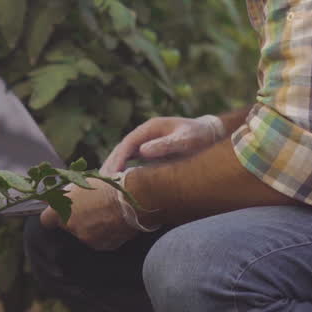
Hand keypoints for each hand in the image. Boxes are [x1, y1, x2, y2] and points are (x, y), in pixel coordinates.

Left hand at [40, 177, 136, 250]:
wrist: (131, 199)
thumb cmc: (106, 186)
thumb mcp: (80, 182)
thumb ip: (66, 194)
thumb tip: (55, 197)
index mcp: (61, 211)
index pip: (46, 220)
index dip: (53, 215)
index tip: (59, 210)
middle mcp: (71, 228)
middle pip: (68, 227)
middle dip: (75, 219)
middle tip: (89, 207)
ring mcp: (87, 239)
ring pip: (85, 234)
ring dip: (91, 226)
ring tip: (105, 212)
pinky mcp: (103, 246)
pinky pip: (100, 240)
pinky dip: (104, 233)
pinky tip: (113, 220)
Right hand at [101, 115, 225, 174]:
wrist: (210, 133)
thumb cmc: (198, 136)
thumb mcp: (184, 140)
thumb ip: (165, 145)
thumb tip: (142, 151)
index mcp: (150, 127)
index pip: (128, 143)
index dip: (119, 158)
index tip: (113, 173)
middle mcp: (145, 133)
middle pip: (122, 148)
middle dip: (111, 163)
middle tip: (102, 181)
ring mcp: (147, 140)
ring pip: (124, 153)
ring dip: (114, 166)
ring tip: (105, 183)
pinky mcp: (150, 149)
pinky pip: (131, 158)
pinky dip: (122, 168)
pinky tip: (118, 180)